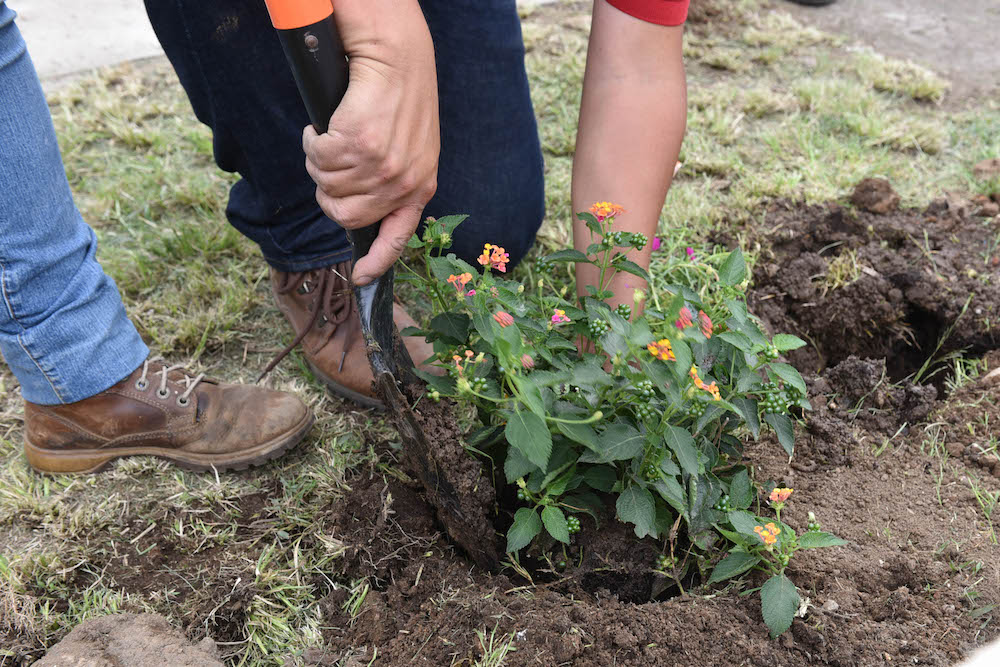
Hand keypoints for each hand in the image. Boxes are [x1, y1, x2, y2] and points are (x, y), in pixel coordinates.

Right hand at [302, 0, 439, 285]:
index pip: (397, 237)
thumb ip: (394, 179)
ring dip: (320, 159)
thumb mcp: (410, 145)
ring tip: (334, 132)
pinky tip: (326, 122)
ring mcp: (382, 167)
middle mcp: (403, 182)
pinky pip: (316, 158)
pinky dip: (313, 139)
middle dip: (328, 191)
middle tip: (330, 162)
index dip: (376, 261)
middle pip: (344, 214)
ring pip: (326, 185)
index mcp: (421, 186)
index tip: (361, 278)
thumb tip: (360, 206)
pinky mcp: (358, 146)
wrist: (395, 54)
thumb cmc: (399, 94)